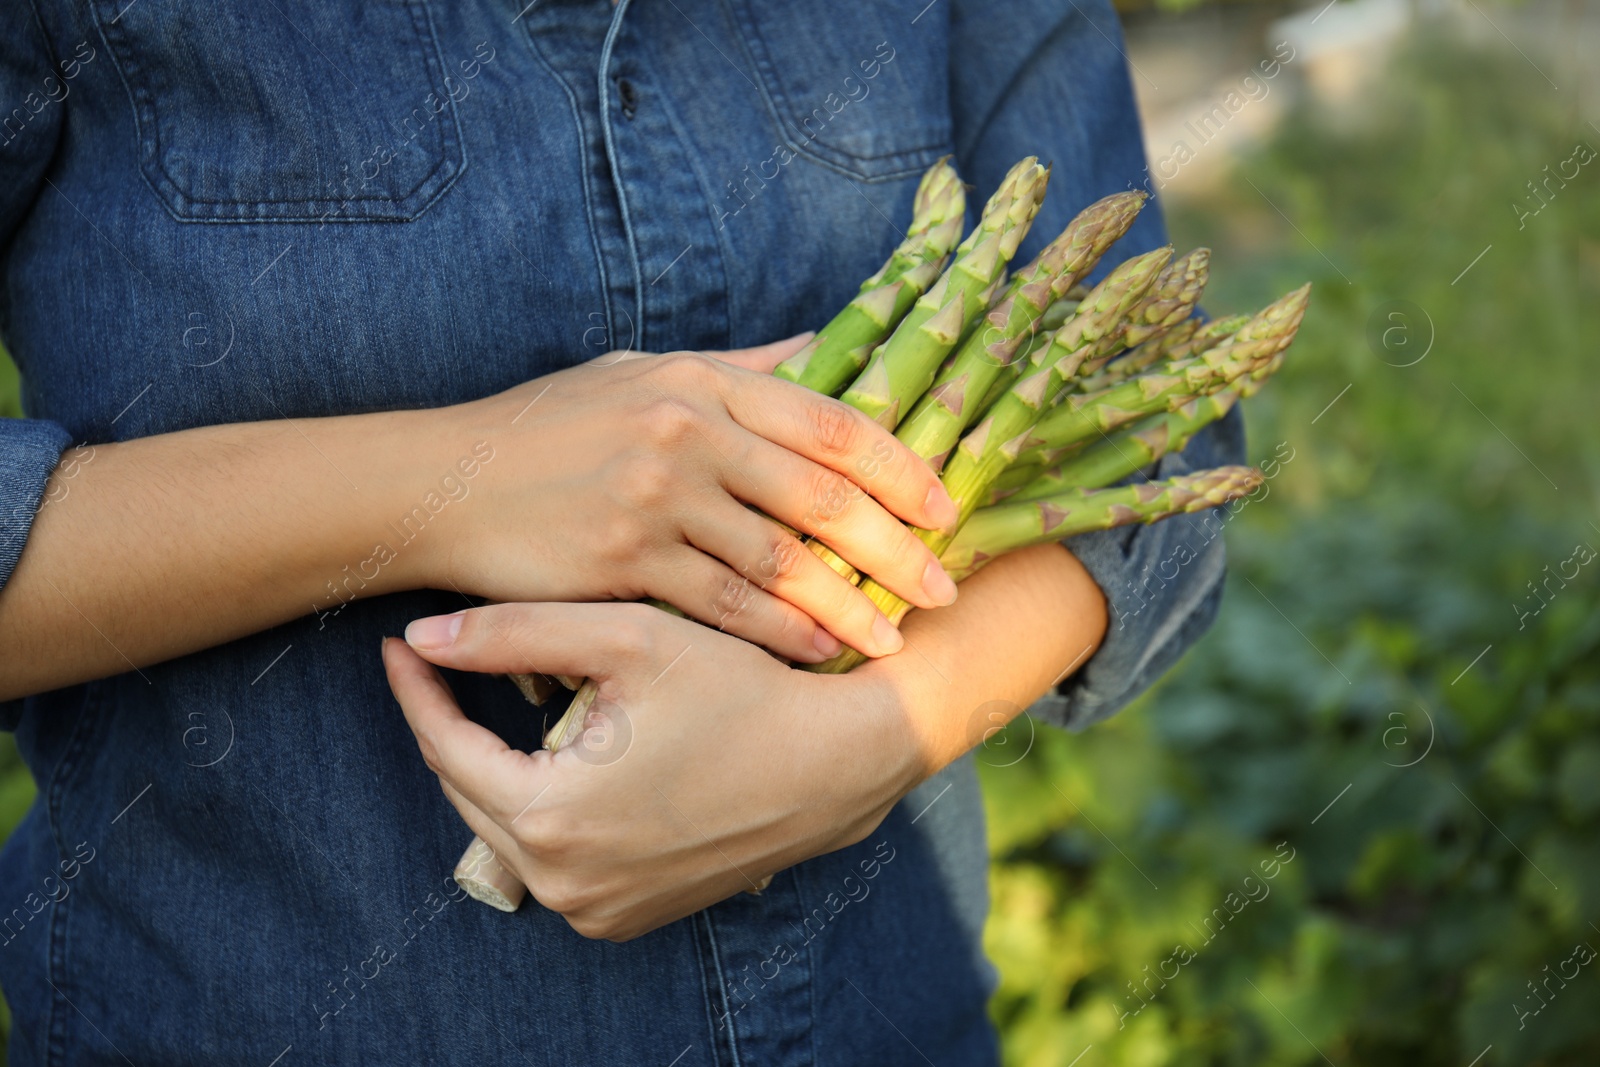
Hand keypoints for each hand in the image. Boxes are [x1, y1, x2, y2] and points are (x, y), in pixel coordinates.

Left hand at [384, 602, 923, 939]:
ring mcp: (595, 912)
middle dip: (455, 727)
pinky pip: (556, 863)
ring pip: (509, 830)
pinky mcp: (624, 919)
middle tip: (447, 665)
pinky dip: (548, 813)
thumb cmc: (739, 689)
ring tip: (509, 706)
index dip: (418, 689)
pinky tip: (567, 762)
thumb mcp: (626, 640)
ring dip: (502, 770)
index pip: (446, 746)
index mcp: (550, 818)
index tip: (396, 643)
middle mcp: (562, 883)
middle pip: (471, 792)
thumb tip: (418, 636)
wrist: (835, 762)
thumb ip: (513, 634)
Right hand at [434, 337, 959, 662]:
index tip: (944, 508)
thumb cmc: (548, 427)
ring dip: (847, 605)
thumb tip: (822, 347)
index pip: (828, 420)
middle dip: (894, 548)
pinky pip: (723, 606)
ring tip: (895, 638)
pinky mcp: (623, 563)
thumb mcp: (641, 372)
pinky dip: (779, 634)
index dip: (898, 468)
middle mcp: (686, 434)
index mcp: (700, 382)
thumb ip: (738, 368)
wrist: (444, 482)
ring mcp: (654, 499)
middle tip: (944, 588)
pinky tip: (817, 652)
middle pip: (821, 495)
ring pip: (780, 561)